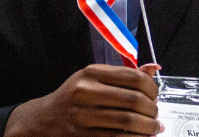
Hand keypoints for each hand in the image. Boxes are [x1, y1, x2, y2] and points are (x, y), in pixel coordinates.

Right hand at [4, 64, 163, 135]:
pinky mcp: (82, 136)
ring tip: (153, 129)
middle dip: (152, 111)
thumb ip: (123, 75)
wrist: (42, 120)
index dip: (152, 89)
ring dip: (148, 128)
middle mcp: (86, 92)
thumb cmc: (72, 98)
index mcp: (91, 73)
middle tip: (156, 116)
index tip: (155, 96)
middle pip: (134, 100)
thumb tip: (154, 68)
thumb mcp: (92, 79)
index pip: (134, 77)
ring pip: (128, 121)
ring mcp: (82, 115)